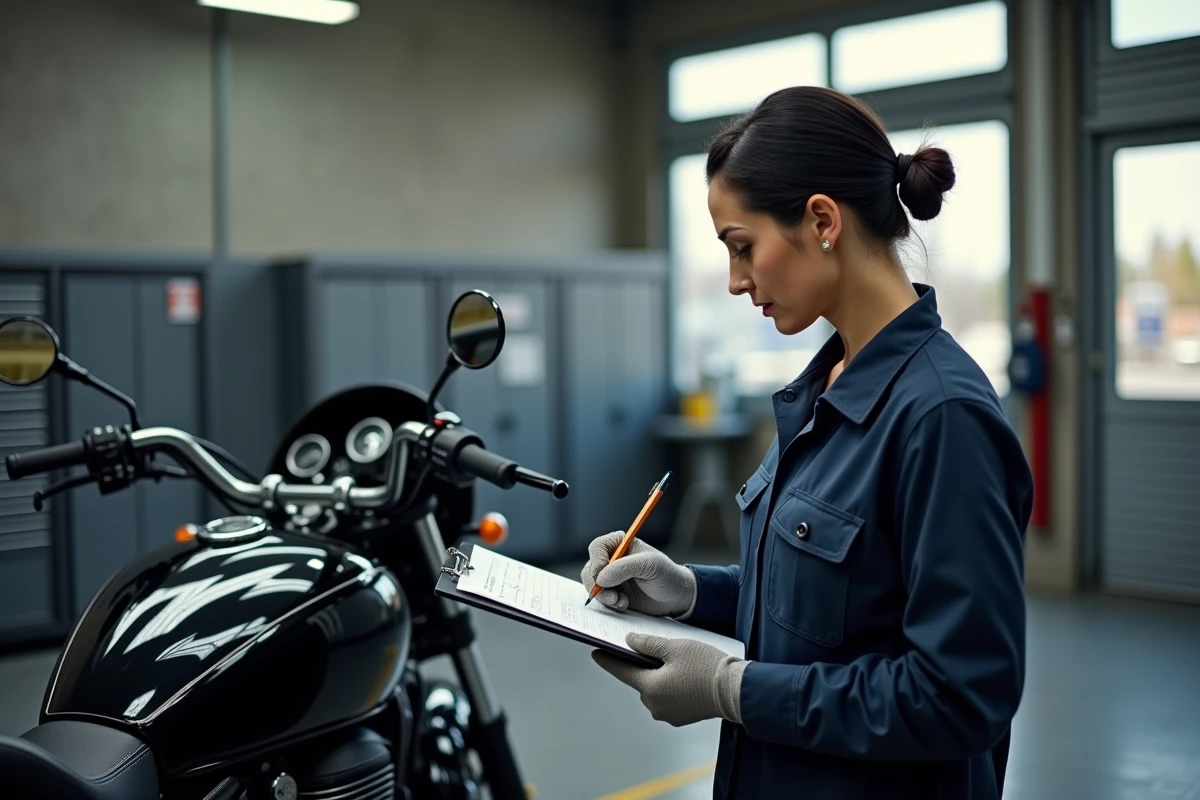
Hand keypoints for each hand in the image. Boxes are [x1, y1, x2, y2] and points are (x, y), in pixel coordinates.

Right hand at [580, 532, 696, 616]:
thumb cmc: (667, 576)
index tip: (602, 577)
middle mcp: (612, 559)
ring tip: (621, 601)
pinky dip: (608, 603)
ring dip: (603, 596)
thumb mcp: (649, 565)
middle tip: (612, 596)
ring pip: (591, 584)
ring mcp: (610, 577)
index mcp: (621, 544)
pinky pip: (599, 598)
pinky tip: (624, 604)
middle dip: (597, 584)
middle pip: (590, 568)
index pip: (597, 547)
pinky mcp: (612, 593)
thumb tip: (600, 578)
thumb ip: (624, 568)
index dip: (596, 562)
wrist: (675, 598)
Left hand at [592, 634, 747, 726]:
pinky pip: (667, 696)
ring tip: (674, 659)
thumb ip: (648, 644)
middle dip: (643, 664)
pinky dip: (669, 684)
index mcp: (650, 689)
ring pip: (655, 688)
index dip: (608, 660)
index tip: (595, 653)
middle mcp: (655, 706)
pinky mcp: (681, 717)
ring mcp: (668, 714)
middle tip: (650, 646)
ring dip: (659, 674)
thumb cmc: (706, 667)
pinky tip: (683, 673)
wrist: (735, 691)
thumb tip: (630, 642)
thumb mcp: (675, 647)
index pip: (622, 672)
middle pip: (640, 680)